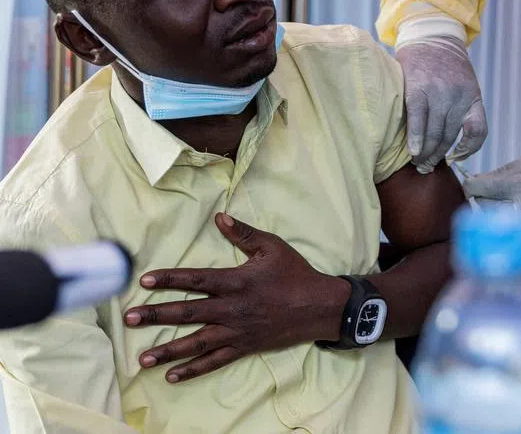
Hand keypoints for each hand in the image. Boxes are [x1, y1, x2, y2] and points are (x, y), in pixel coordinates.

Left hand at [123, 213, 346, 383]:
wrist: (319, 307)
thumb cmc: (295, 274)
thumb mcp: (273, 247)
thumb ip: (244, 233)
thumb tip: (220, 216)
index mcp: (237, 281)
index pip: (196, 280)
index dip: (169, 279)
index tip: (144, 281)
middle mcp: (232, 308)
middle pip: (188, 312)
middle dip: (157, 316)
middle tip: (130, 319)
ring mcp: (237, 331)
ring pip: (196, 342)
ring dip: (168, 350)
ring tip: (142, 359)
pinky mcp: (244, 347)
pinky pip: (215, 361)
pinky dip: (193, 369)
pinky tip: (172, 375)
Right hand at [395, 36, 486, 171]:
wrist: (432, 37)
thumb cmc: (448, 67)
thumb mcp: (466, 85)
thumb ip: (464, 108)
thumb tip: (456, 145)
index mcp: (473, 97)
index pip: (478, 131)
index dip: (468, 149)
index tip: (455, 157)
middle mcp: (458, 97)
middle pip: (448, 136)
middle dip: (436, 156)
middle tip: (426, 166)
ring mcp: (437, 93)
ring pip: (433, 132)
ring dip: (424, 152)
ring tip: (417, 161)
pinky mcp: (417, 89)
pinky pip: (417, 119)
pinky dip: (415, 138)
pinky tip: (411, 150)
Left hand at [464, 154, 520, 244]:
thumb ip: (497, 175)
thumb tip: (471, 185)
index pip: (483, 189)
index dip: (472, 184)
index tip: (471, 183)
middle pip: (486, 210)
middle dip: (484, 200)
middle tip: (493, 194)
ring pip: (497, 229)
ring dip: (495, 218)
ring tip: (506, 206)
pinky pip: (513, 240)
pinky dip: (510, 231)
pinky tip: (518, 219)